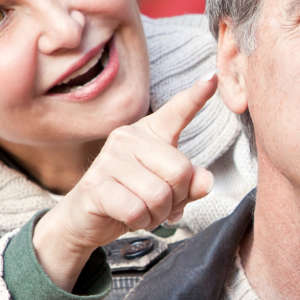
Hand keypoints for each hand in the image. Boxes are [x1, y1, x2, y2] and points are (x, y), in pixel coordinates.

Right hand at [32, 73, 217, 289]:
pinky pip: (137, 210)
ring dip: (158, 214)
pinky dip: (140, 222)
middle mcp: (128, 138)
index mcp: (149, 133)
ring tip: (144, 212)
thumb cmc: (131, 199)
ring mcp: (109, 159)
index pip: (177, 112)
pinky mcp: (96, 185)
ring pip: (159, 194)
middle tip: (160, 205)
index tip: (212, 77)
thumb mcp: (169, 191)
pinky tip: (129, 218)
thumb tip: (205, 180)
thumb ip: (190, 183)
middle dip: (178, 198)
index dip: (196, 96)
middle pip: (180, 170)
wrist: (87, 220)